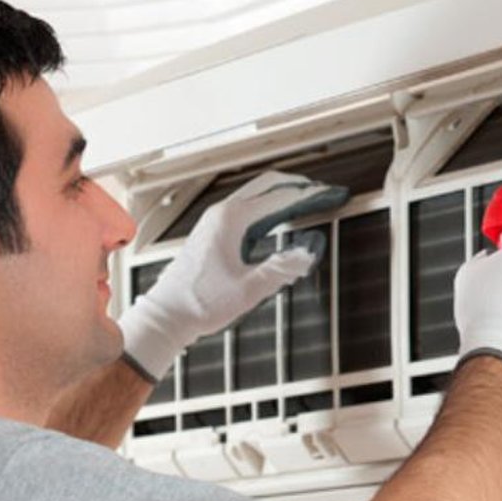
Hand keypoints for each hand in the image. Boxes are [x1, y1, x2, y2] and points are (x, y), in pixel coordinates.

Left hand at [119, 170, 347, 381]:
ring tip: (310, 202)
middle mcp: (222, 213)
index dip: (311, 195)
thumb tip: (310, 252)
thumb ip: (281, 268)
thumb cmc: (199, 303)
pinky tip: (282, 220)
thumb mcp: (248, 290)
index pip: (281, 197)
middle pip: (268, 185)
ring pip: (257, 195)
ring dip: (284, 196)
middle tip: (325, 192)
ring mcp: (215, 221)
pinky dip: (269, 209)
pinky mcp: (214, 232)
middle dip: (299, 186)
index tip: (332, 194)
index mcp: (231, 219)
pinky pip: (247, 210)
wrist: (168, 315)